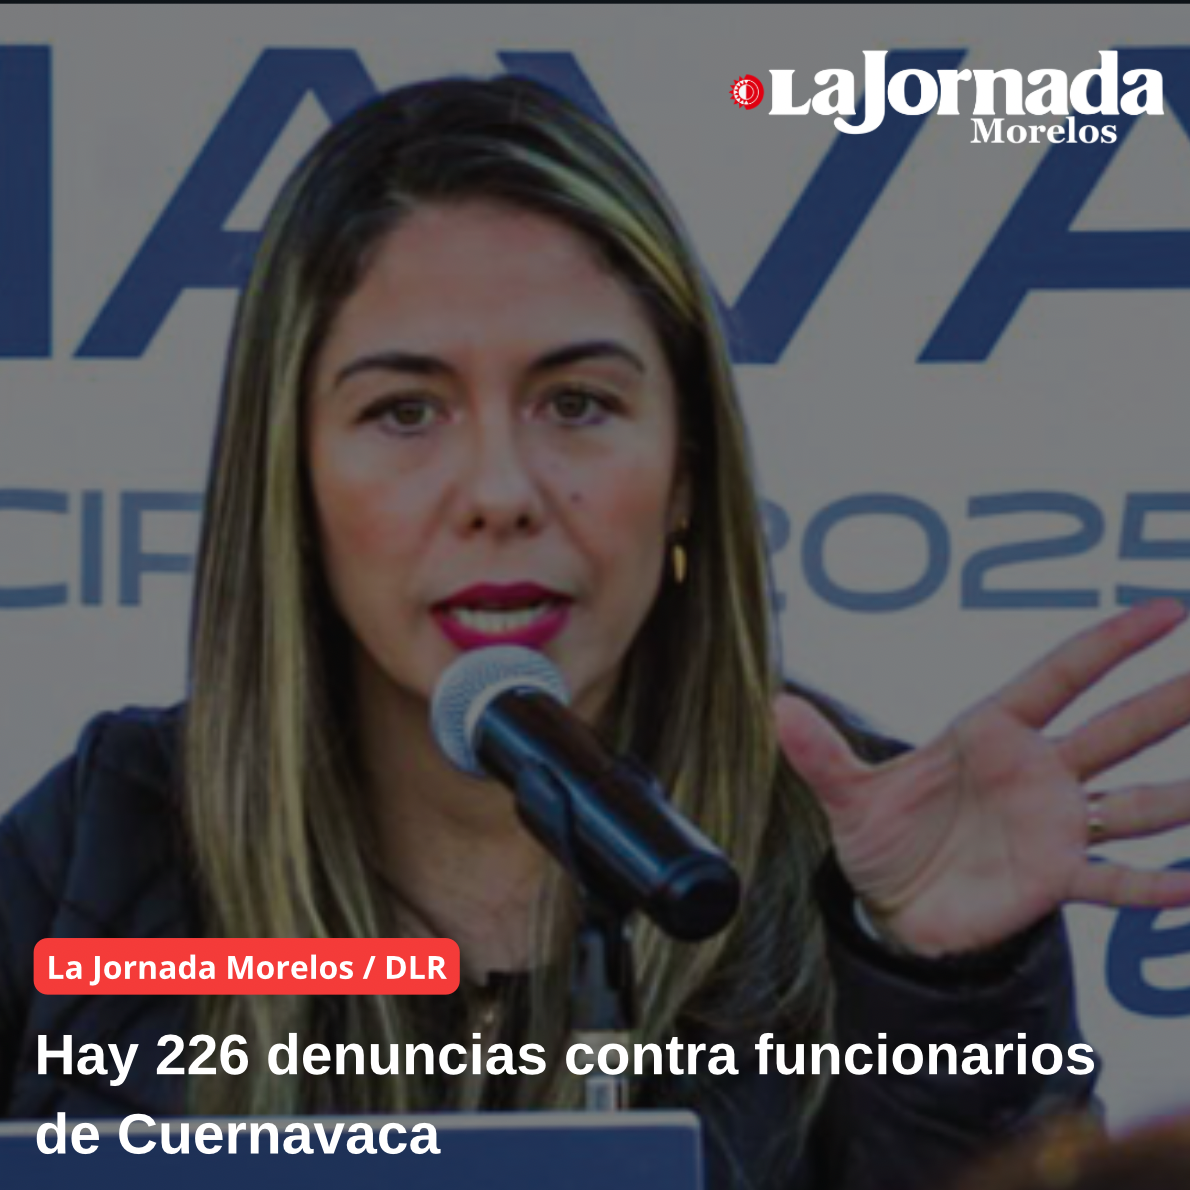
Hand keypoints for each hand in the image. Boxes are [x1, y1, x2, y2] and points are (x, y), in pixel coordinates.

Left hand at [775, 599, 1189, 956]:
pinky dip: (1153, 885)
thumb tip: (777, 707)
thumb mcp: (846, 796)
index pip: (1059, 677)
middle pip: (1115, 729)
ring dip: (1180, 794)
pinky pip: (1115, 880)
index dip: (1109, 643)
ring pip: (1134, 803)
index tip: (1164, 612)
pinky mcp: (1056, 880)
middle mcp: (1034, 773)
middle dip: (1169, 703)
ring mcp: (1053, 826)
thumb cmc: (878, 838)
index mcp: (989, 735)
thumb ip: (822, 753)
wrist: (891, 907)